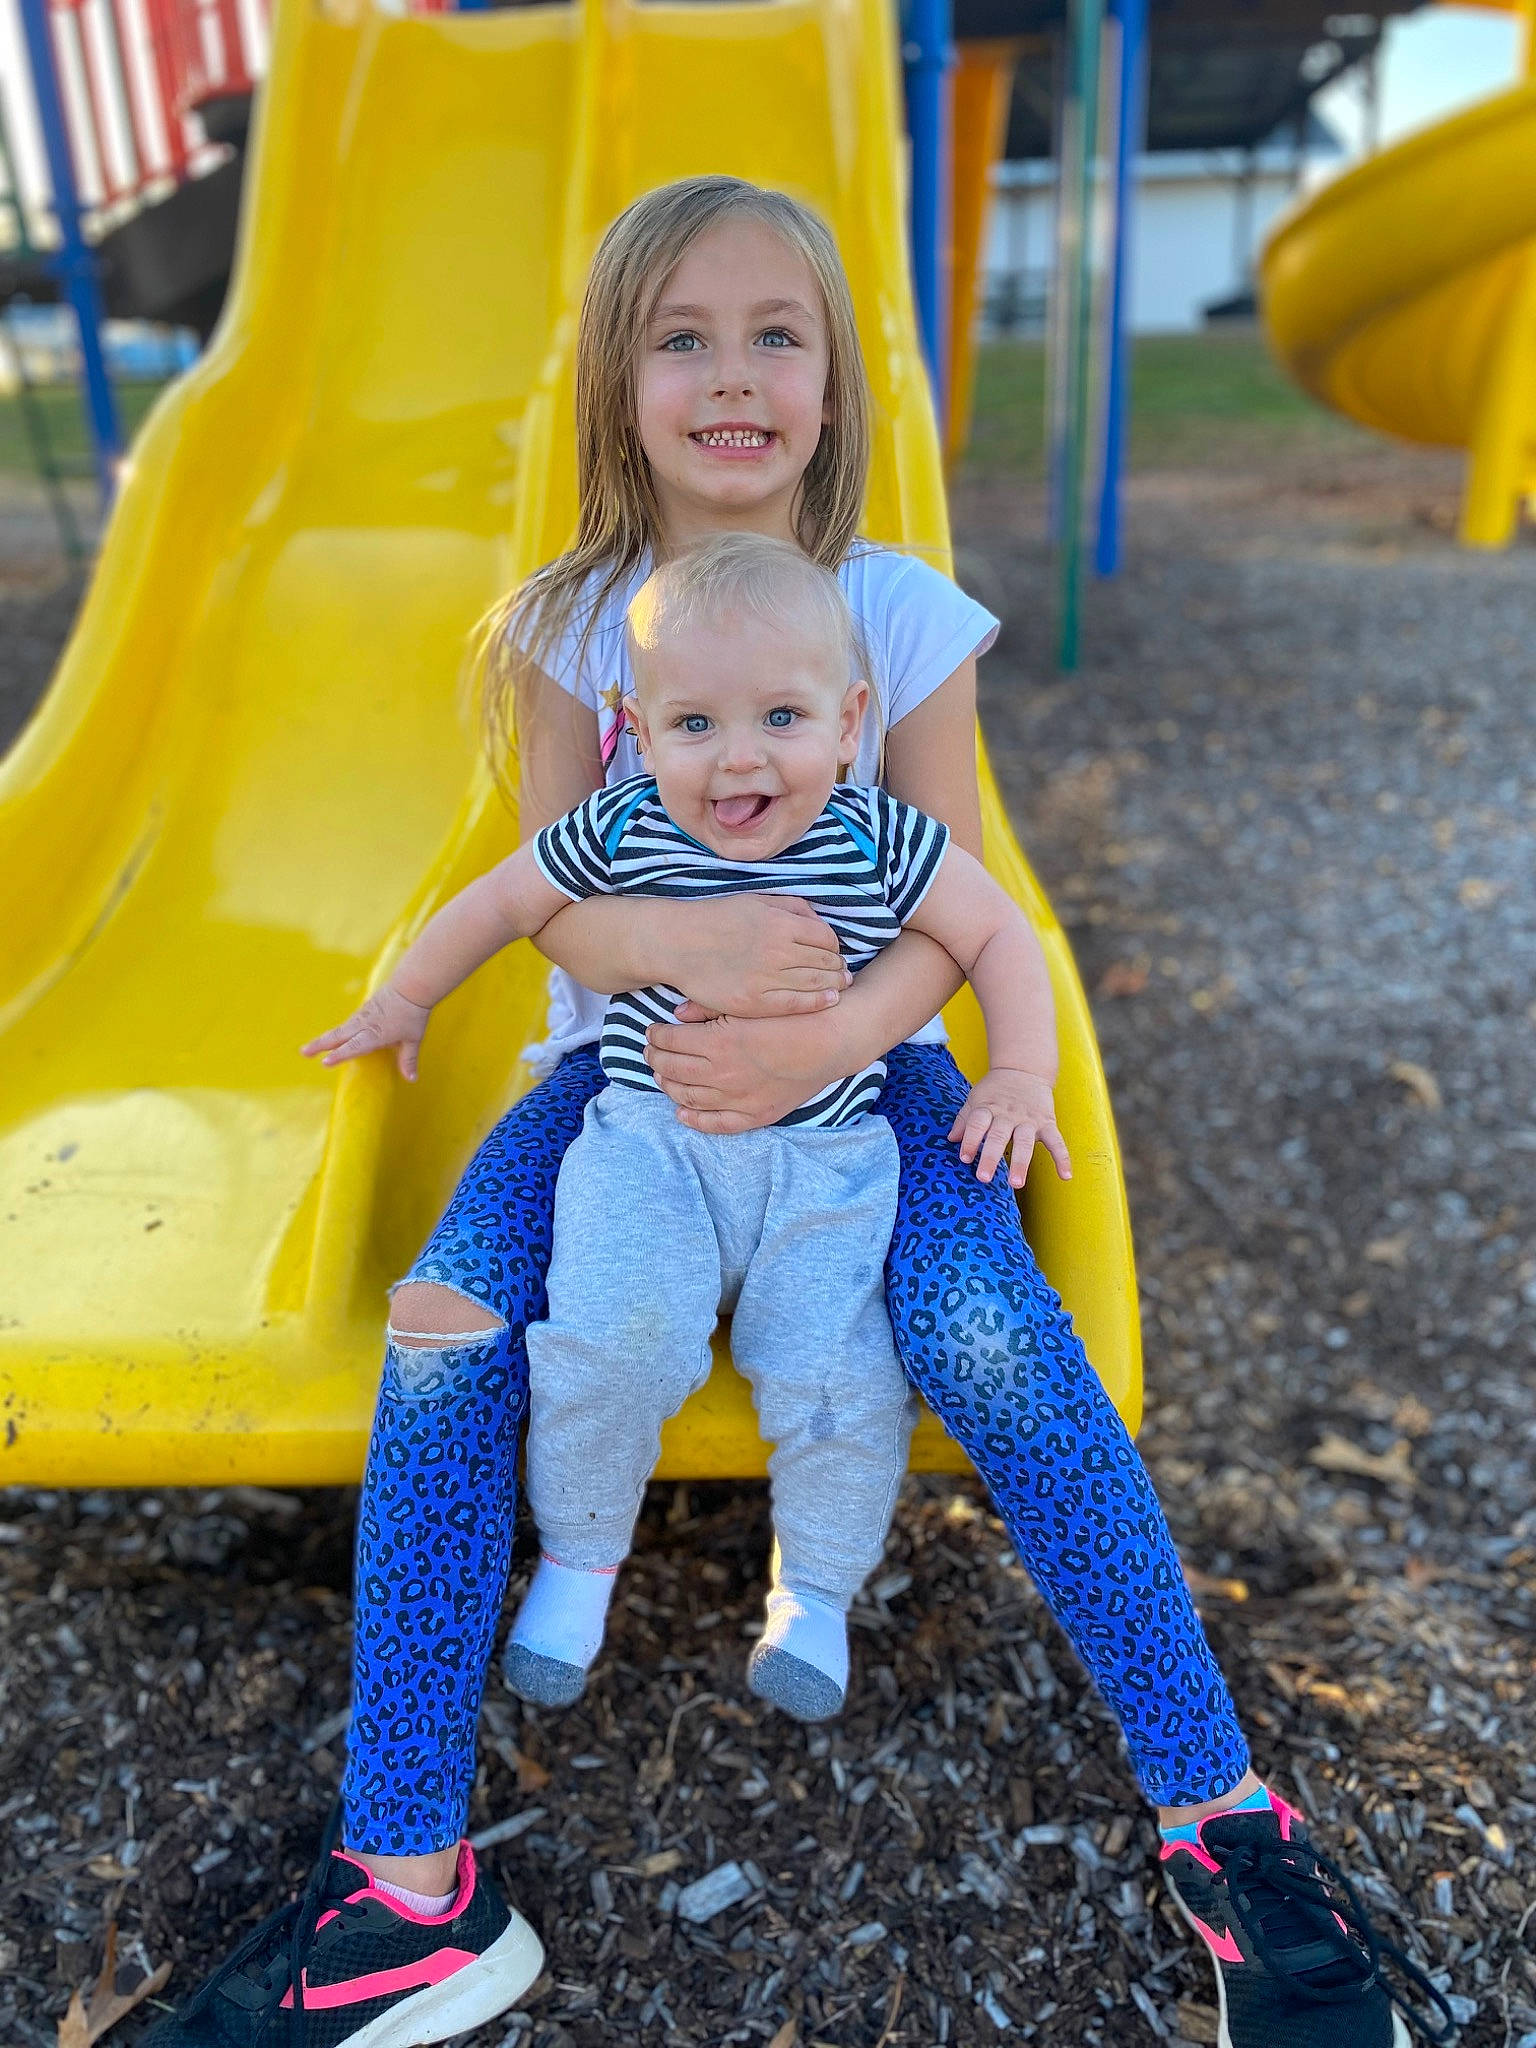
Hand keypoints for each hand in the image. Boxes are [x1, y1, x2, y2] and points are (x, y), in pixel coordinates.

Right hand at [301, 985, 432, 1080]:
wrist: (412, 985)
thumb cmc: (413, 1014)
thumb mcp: (413, 1039)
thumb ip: (409, 1060)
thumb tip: (411, 1079)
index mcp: (375, 1034)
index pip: (354, 1047)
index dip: (340, 1055)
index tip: (324, 1062)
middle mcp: (365, 1024)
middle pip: (338, 1035)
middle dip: (319, 1045)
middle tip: (303, 1052)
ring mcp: (363, 1014)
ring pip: (341, 1028)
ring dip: (326, 1038)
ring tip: (312, 1046)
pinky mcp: (365, 1007)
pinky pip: (349, 1021)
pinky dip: (340, 1030)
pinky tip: (337, 1034)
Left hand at [645, 1009, 844, 1132]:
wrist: (833, 1041)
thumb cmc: (794, 1015)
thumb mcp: (751, 1002)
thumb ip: (709, 1008)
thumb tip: (677, 1014)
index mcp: (720, 1041)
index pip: (671, 1040)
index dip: (657, 1035)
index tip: (653, 1031)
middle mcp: (723, 1073)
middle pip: (672, 1069)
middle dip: (656, 1058)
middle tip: (650, 1050)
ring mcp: (738, 1098)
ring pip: (687, 1097)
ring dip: (668, 1085)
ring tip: (662, 1074)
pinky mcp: (756, 1114)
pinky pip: (717, 1124)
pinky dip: (694, 1119)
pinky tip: (681, 1111)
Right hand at [674, 895, 850, 1018]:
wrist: (679, 943)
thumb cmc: (718, 918)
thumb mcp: (757, 900)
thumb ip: (792, 907)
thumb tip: (819, 922)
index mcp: (781, 923)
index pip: (826, 938)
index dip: (834, 946)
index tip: (832, 952)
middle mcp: (778, 951)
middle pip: (826, 962)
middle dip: (837, 967)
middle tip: (841, 971)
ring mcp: (766, 979)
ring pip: (816, 984)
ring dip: (833, 984)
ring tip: (838, 985)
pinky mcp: (754, 1002)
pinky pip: (796, 1004)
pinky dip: (818, 1002)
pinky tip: (829, 1000)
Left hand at [949, 1068, 1071, 1188]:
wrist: (1024, 1070)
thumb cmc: (995, 1091)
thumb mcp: (976, 1099)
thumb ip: (965, 1119)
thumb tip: (951, 1139)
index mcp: (988, 1107)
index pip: (977, 1123)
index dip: (969, 1139)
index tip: (964, 1158)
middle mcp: (1008, 1114)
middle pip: (998, 1135)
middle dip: (991, 1157)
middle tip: (984, 1178)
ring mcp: (1029, 1119)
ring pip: (1024, 1142)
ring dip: (1020, 1162)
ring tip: (1016, 1184)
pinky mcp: (1047, 1122)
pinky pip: (1056, 1141)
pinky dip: (1062, 1158)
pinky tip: (1065, 1176)